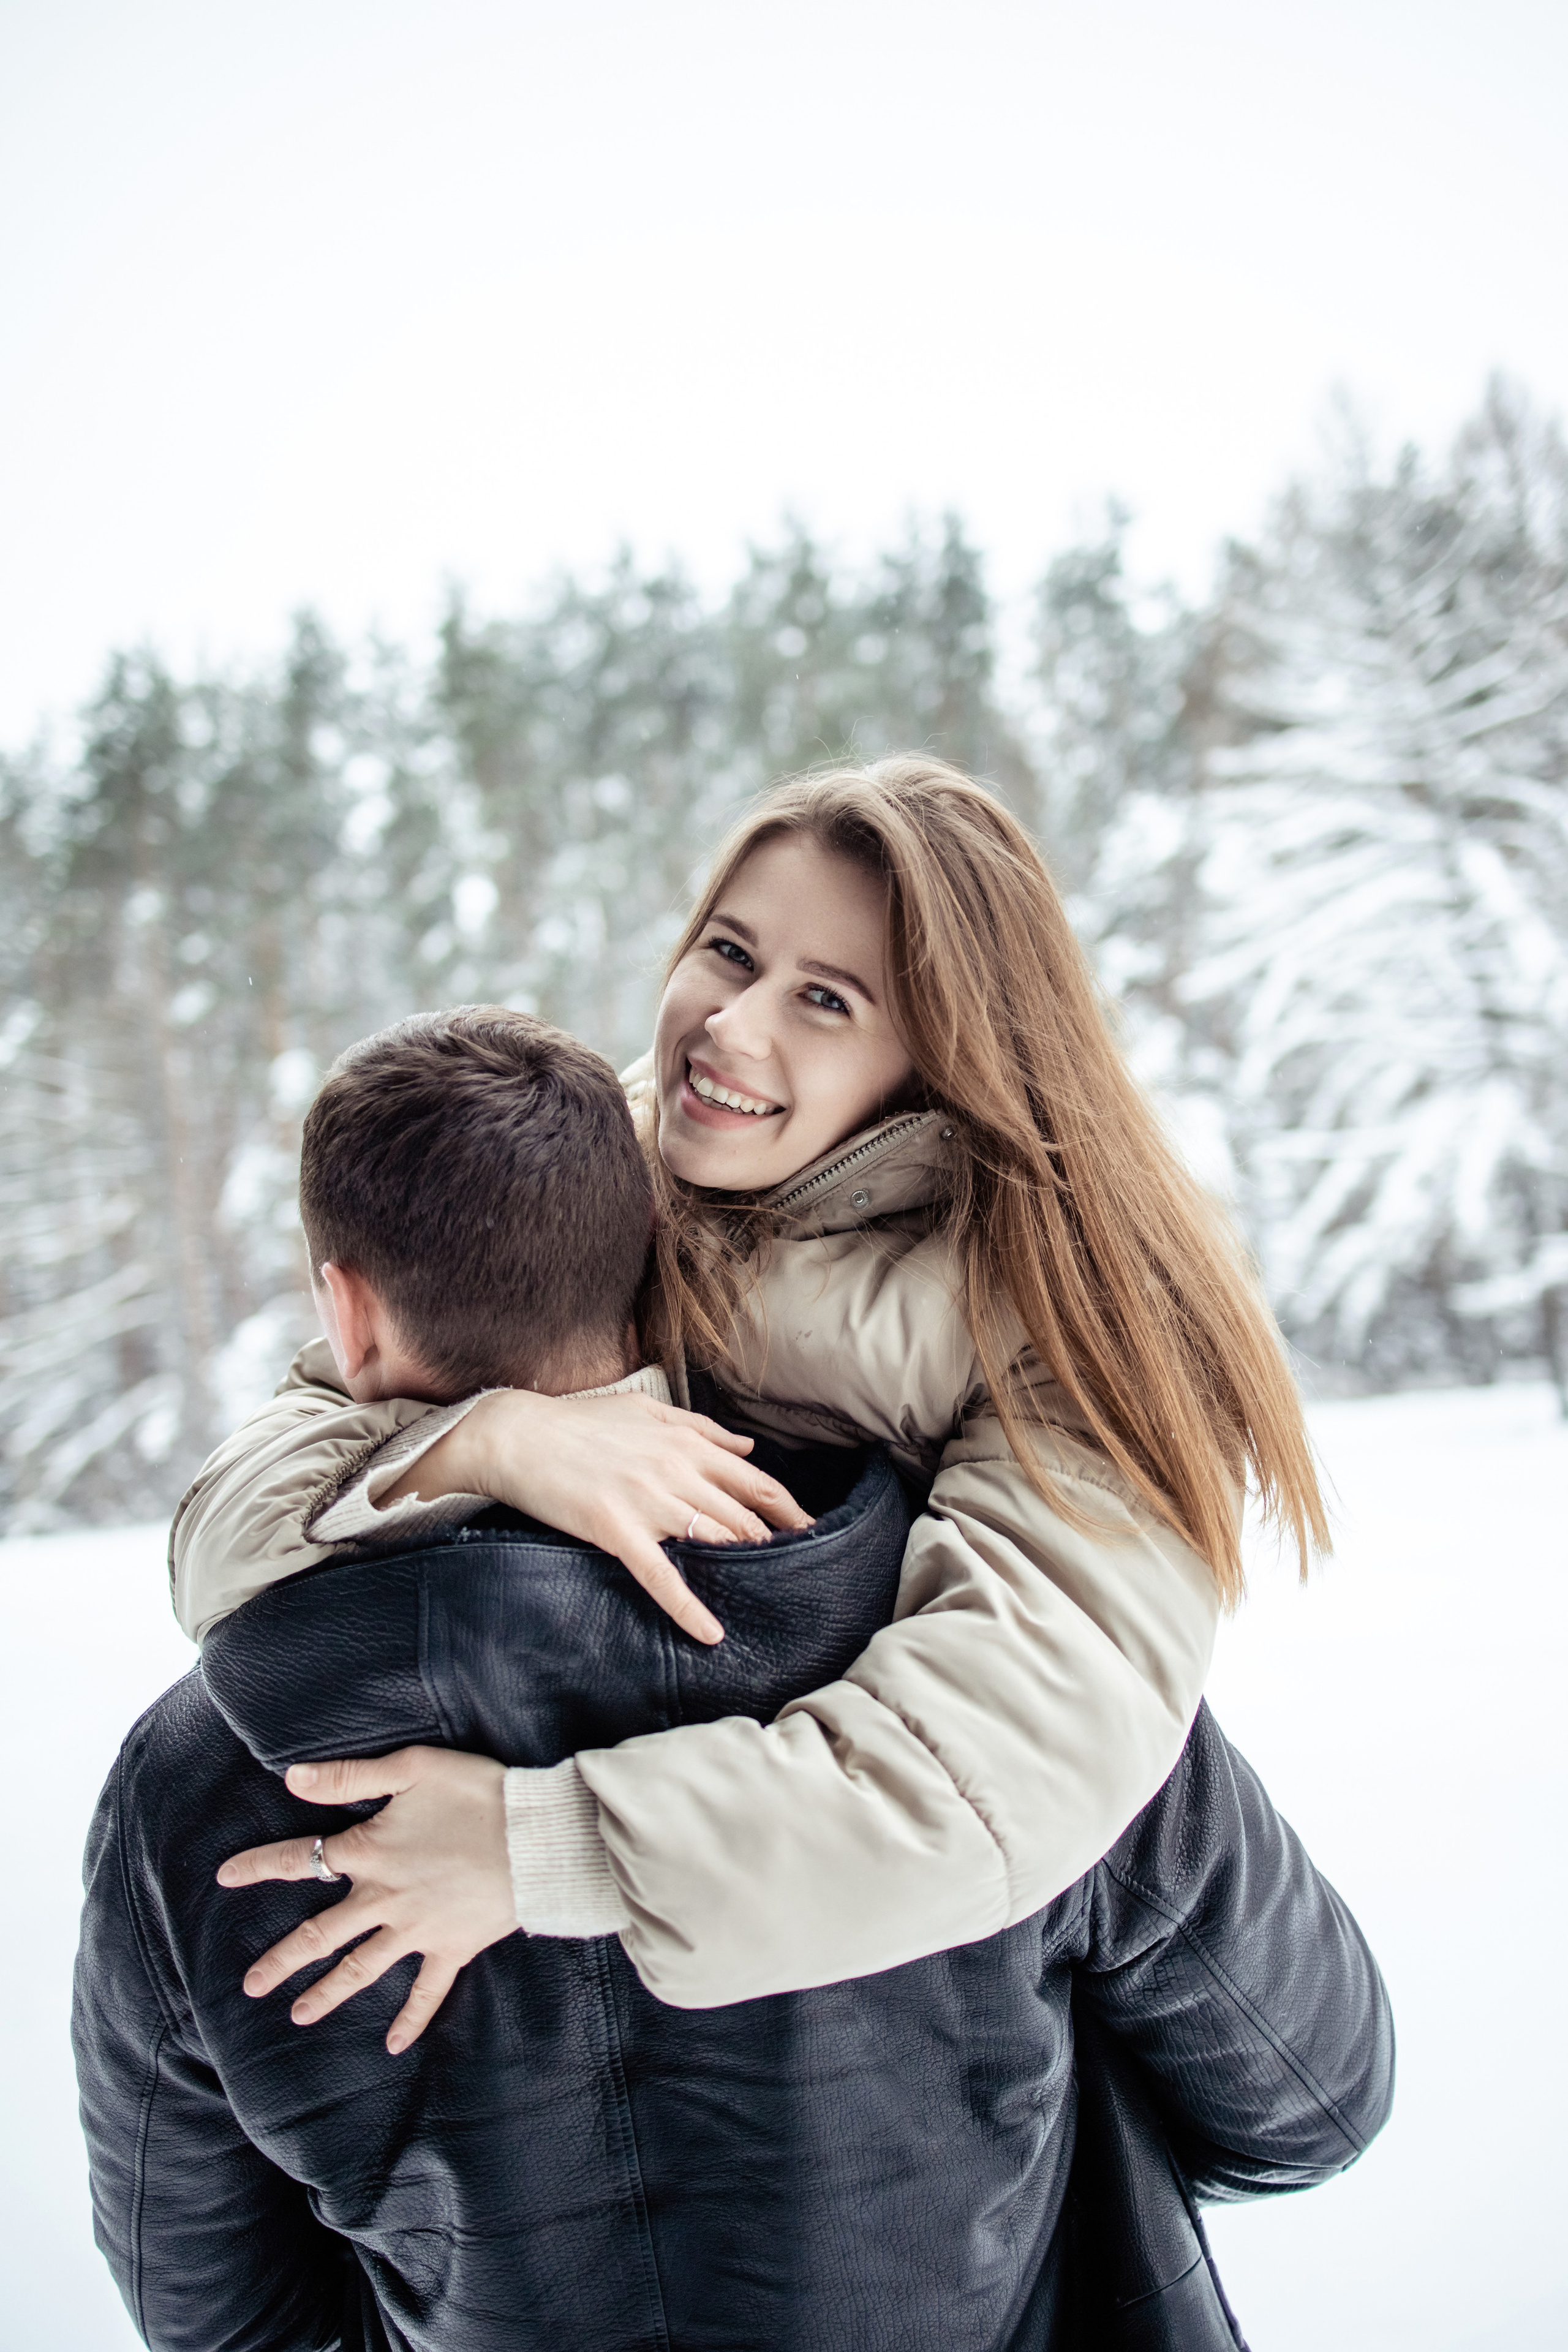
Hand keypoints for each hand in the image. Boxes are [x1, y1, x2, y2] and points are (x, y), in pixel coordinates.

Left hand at [216, 1748, 513, 2054]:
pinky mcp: (451, 1948)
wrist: (537, 1837)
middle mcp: (384, 1899)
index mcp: (370, 1853)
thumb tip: (292, 1779)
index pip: (301, 1860)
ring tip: (297, 2016)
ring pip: (361, 1969)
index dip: (259, 1867)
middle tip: (251, 1986)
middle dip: (282, 1960)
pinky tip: (395, 2045)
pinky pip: (427, 1991)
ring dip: (327, 1994)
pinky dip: (411, 2018)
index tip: (224, 1877)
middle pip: (321, 1934)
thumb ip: (350, 1776)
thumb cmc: (478, 1793)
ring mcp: (416, 1930)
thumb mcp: (413, 1768)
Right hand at [386, 1389, 811, 1644]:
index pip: (756, 1480)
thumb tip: (747, 1448)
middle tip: (802, 1572)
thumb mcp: (646, 1412)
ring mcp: (647, 1501)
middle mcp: (675, 1470)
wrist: (515, 1435)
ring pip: (714, 1539)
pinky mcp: (615, 1529)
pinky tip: (711, 1633)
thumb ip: (701, 1430)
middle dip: (778, 1543)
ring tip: (771, 1595)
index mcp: (685, 1442)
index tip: (812, 1531)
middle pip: (745, 1514)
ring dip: (745, 1567)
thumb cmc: (578, 1422)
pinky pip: (660, 1574)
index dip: (788, 1509)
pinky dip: (688, 1607)